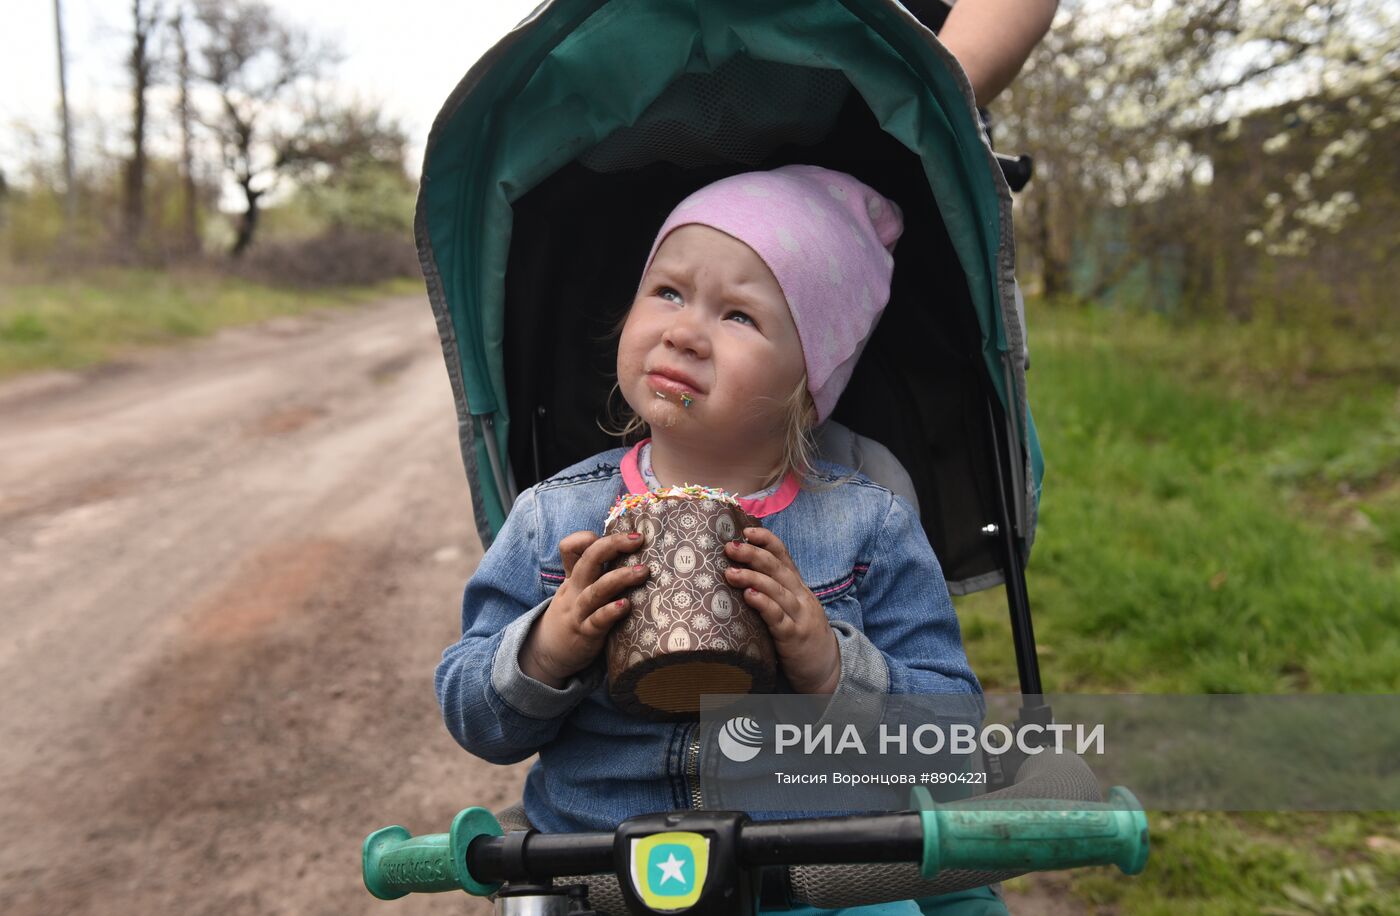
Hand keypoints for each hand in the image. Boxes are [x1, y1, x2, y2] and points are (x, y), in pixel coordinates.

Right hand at [521, 530, 648, 687]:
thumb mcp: (575, 591)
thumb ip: (594, 571)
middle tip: (638, 539)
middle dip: (612, 545)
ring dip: (619, 578)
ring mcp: (579, 612)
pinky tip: (626, 606)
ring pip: (596, 590)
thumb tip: (626, 549)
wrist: (546, 654)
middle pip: (588, 560)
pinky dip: (610, 612)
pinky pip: (597, 621)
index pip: (570, 549)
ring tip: (642, 571)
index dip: (586, 537)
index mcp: (573, 578)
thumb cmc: (572, 616)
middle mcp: (574, 590)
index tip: (617, 534)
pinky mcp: (586, 634)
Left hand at [724, 528, 839, 694]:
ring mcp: (799, 617)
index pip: (784, 556)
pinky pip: (778, 618)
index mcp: (798, 587)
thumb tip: (739, 574)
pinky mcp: (794, 638)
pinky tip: (749, 597)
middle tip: (729, 547)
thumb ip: (774, 592)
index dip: (766, 541)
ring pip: (777, 590)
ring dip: (752, 578)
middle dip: (752, 554)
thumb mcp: (792, 609)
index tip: (746, 531)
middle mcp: (800, 597)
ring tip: (730, 572)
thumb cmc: (801, 636)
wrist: (827, 670)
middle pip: (777, 568)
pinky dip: (764, 605)